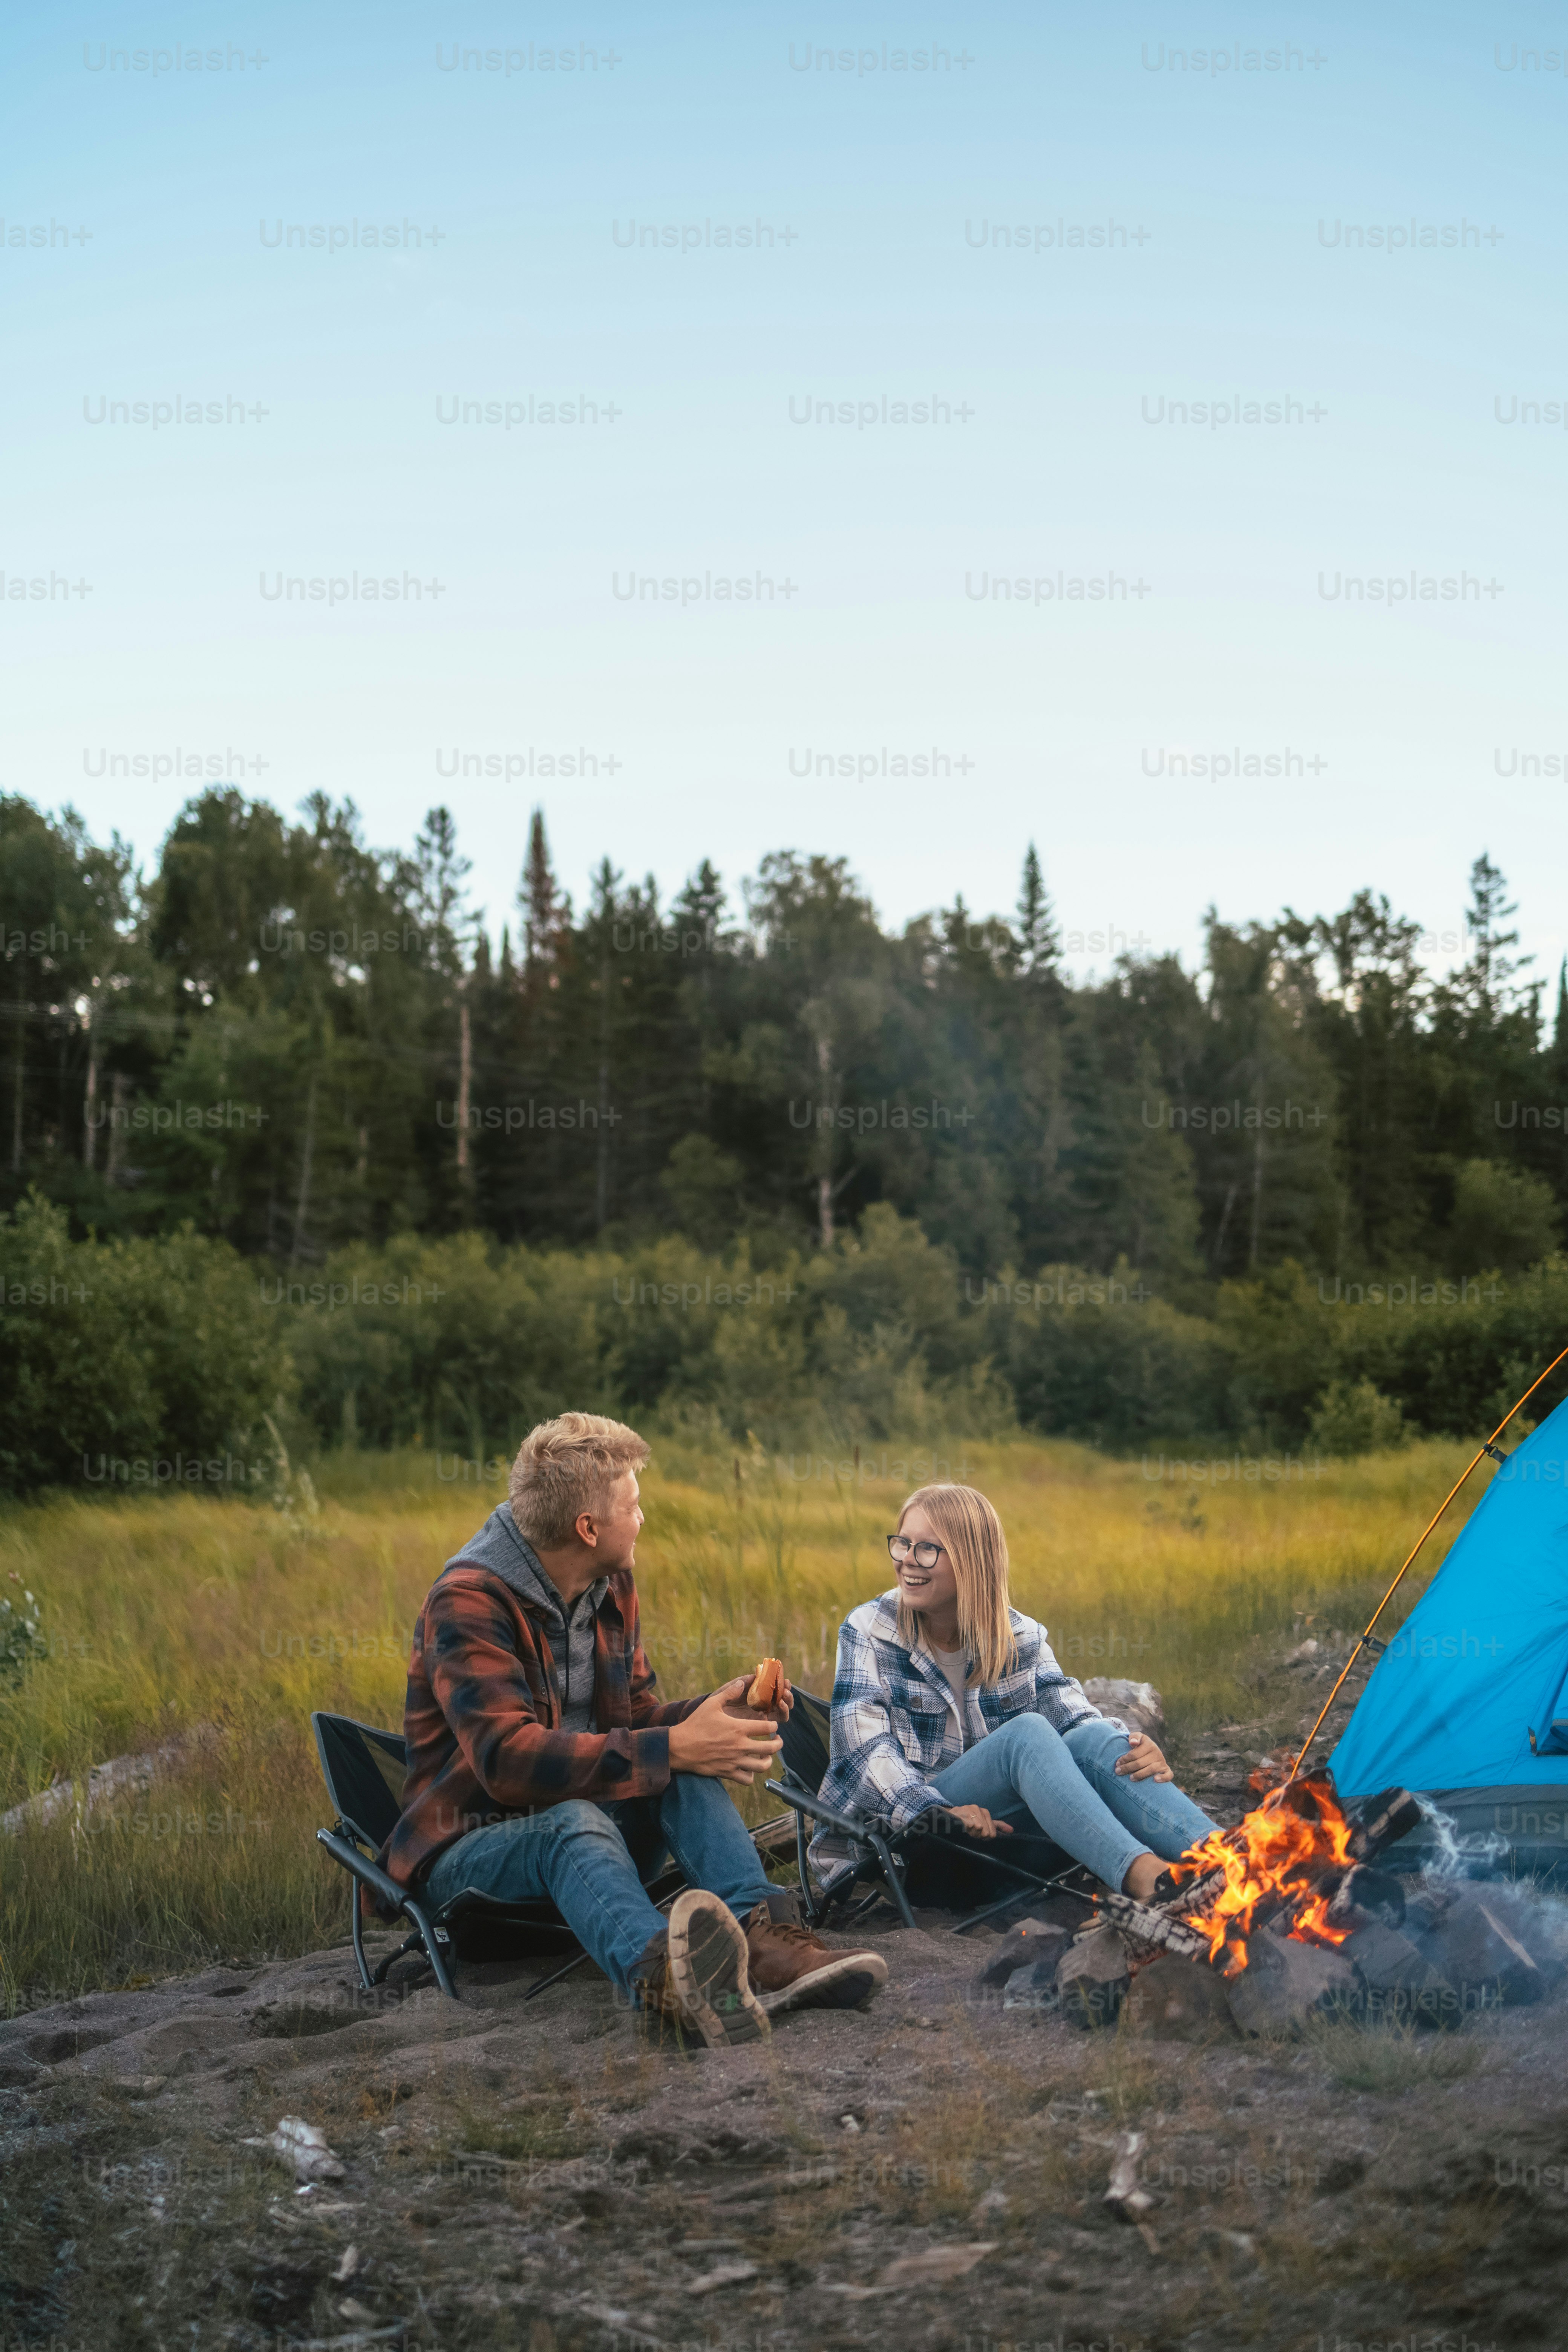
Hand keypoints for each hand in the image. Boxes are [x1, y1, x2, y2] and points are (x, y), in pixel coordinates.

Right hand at [668, 1678, 782, 1781]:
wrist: (679, 1747)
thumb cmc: (695, 1724)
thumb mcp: (711, 1704)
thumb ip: (729, 1693)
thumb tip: (743, 1683)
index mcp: (738, 1728)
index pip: (767, 1728)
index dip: (773, 1725)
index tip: (772, 1724)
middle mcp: (740, 1746)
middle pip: (770, 1748)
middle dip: (778, 1744)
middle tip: (778, 1740)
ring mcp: (734, 1761)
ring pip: (762, 1766)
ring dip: (768, 1761)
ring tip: (767, 1756)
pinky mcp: (727, 1773)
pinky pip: (747, 1779)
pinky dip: (752, 1775)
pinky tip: (750, 1768)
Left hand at [723, 1666, 793, 1727]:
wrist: (710, 1712)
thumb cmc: (720, 1698)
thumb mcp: (730, 1687)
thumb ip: (742, 1681)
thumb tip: (754, 1675)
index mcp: (760, 1693)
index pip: (777, 1690)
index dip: (784, 1686)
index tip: (786, 1681)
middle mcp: (763, 1705)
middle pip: (783, 1703)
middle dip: (788, 1697)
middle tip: (785, 1692)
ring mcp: (760, 1716)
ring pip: (780, 1715)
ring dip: (785, 1708)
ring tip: (781, 1702)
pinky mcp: (755, 1727)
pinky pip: (769, 1726)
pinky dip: (773, 1721)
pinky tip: (765, 1715)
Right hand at [943, 1803, 1013, 1839]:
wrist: (950, 1816)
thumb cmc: (968, 1820)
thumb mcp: (984, 1822)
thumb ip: (998, 1826)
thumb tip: (1012, 1830)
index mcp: (985, 1812)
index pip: (992, 1833)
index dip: (985, 1837)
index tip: (979, 1834)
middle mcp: (978, 1809)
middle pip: (985, 1832)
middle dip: (977, 1835)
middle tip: (971, 1831)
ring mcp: (970, 1810)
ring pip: (978, 1830)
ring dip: (971, 1833)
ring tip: (966, 1828)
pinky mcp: (962, 1813)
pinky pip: (969, 1826)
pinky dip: (965, 1829)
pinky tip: (962, 1826)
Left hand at [1115, 1731, 1172, 1782]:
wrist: (1153, 1752)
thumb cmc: (1141, 1746)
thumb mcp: (1138, 1737)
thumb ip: (1134, 1737)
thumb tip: (1133, 1743)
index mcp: (1149, 1744)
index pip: (1134, 1754)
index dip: (1124, 1759)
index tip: (1117, 1764)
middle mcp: (1157, 1753)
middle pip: (1140, 1763)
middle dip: (1127, 1768)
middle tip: (1118, 1772)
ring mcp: (1162, 1762)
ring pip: (1151, 1769)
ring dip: (1140, 1775)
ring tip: (1130, 1778)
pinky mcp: (1167, 1770)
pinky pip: (1168, 1775)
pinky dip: (1163, 1778)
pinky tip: (1155, 1780)